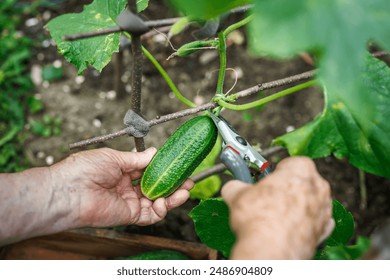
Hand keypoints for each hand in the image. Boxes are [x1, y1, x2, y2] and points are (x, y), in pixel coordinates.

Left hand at [52, 147, 192, 227]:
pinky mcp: (129, 215)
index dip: (163, 168)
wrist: (68, 192)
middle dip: (173, 183)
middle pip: (156, 187)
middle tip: (187, 179)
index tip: (177, 163)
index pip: (148, 170)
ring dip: (173, 196)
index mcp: (122, 171)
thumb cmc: (84, 170)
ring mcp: (129, 202)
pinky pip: (150, 215)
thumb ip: (137, 159)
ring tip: (185, 189)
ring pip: (157, 202)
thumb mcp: (114, 157)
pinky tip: (168, 200)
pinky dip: (162, 209)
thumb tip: (155, 152)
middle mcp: (127, 187)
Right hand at [222, 156, 333, 258]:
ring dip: (296, 207)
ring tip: (273, 217)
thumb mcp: (238, 195)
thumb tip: (232, 187)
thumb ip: (236, 186)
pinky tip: (287, 229)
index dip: (275, 172)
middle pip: (302, 182)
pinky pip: (315, 222)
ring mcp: (324, 209)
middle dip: (286, 188)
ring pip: (309, 202)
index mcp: (300, 169)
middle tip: (267, 198)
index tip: (265, 180)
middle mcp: (317, 187)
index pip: (290, 162)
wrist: (270, 250)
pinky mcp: (324, 231)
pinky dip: (303, 225)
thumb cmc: (260, 219)